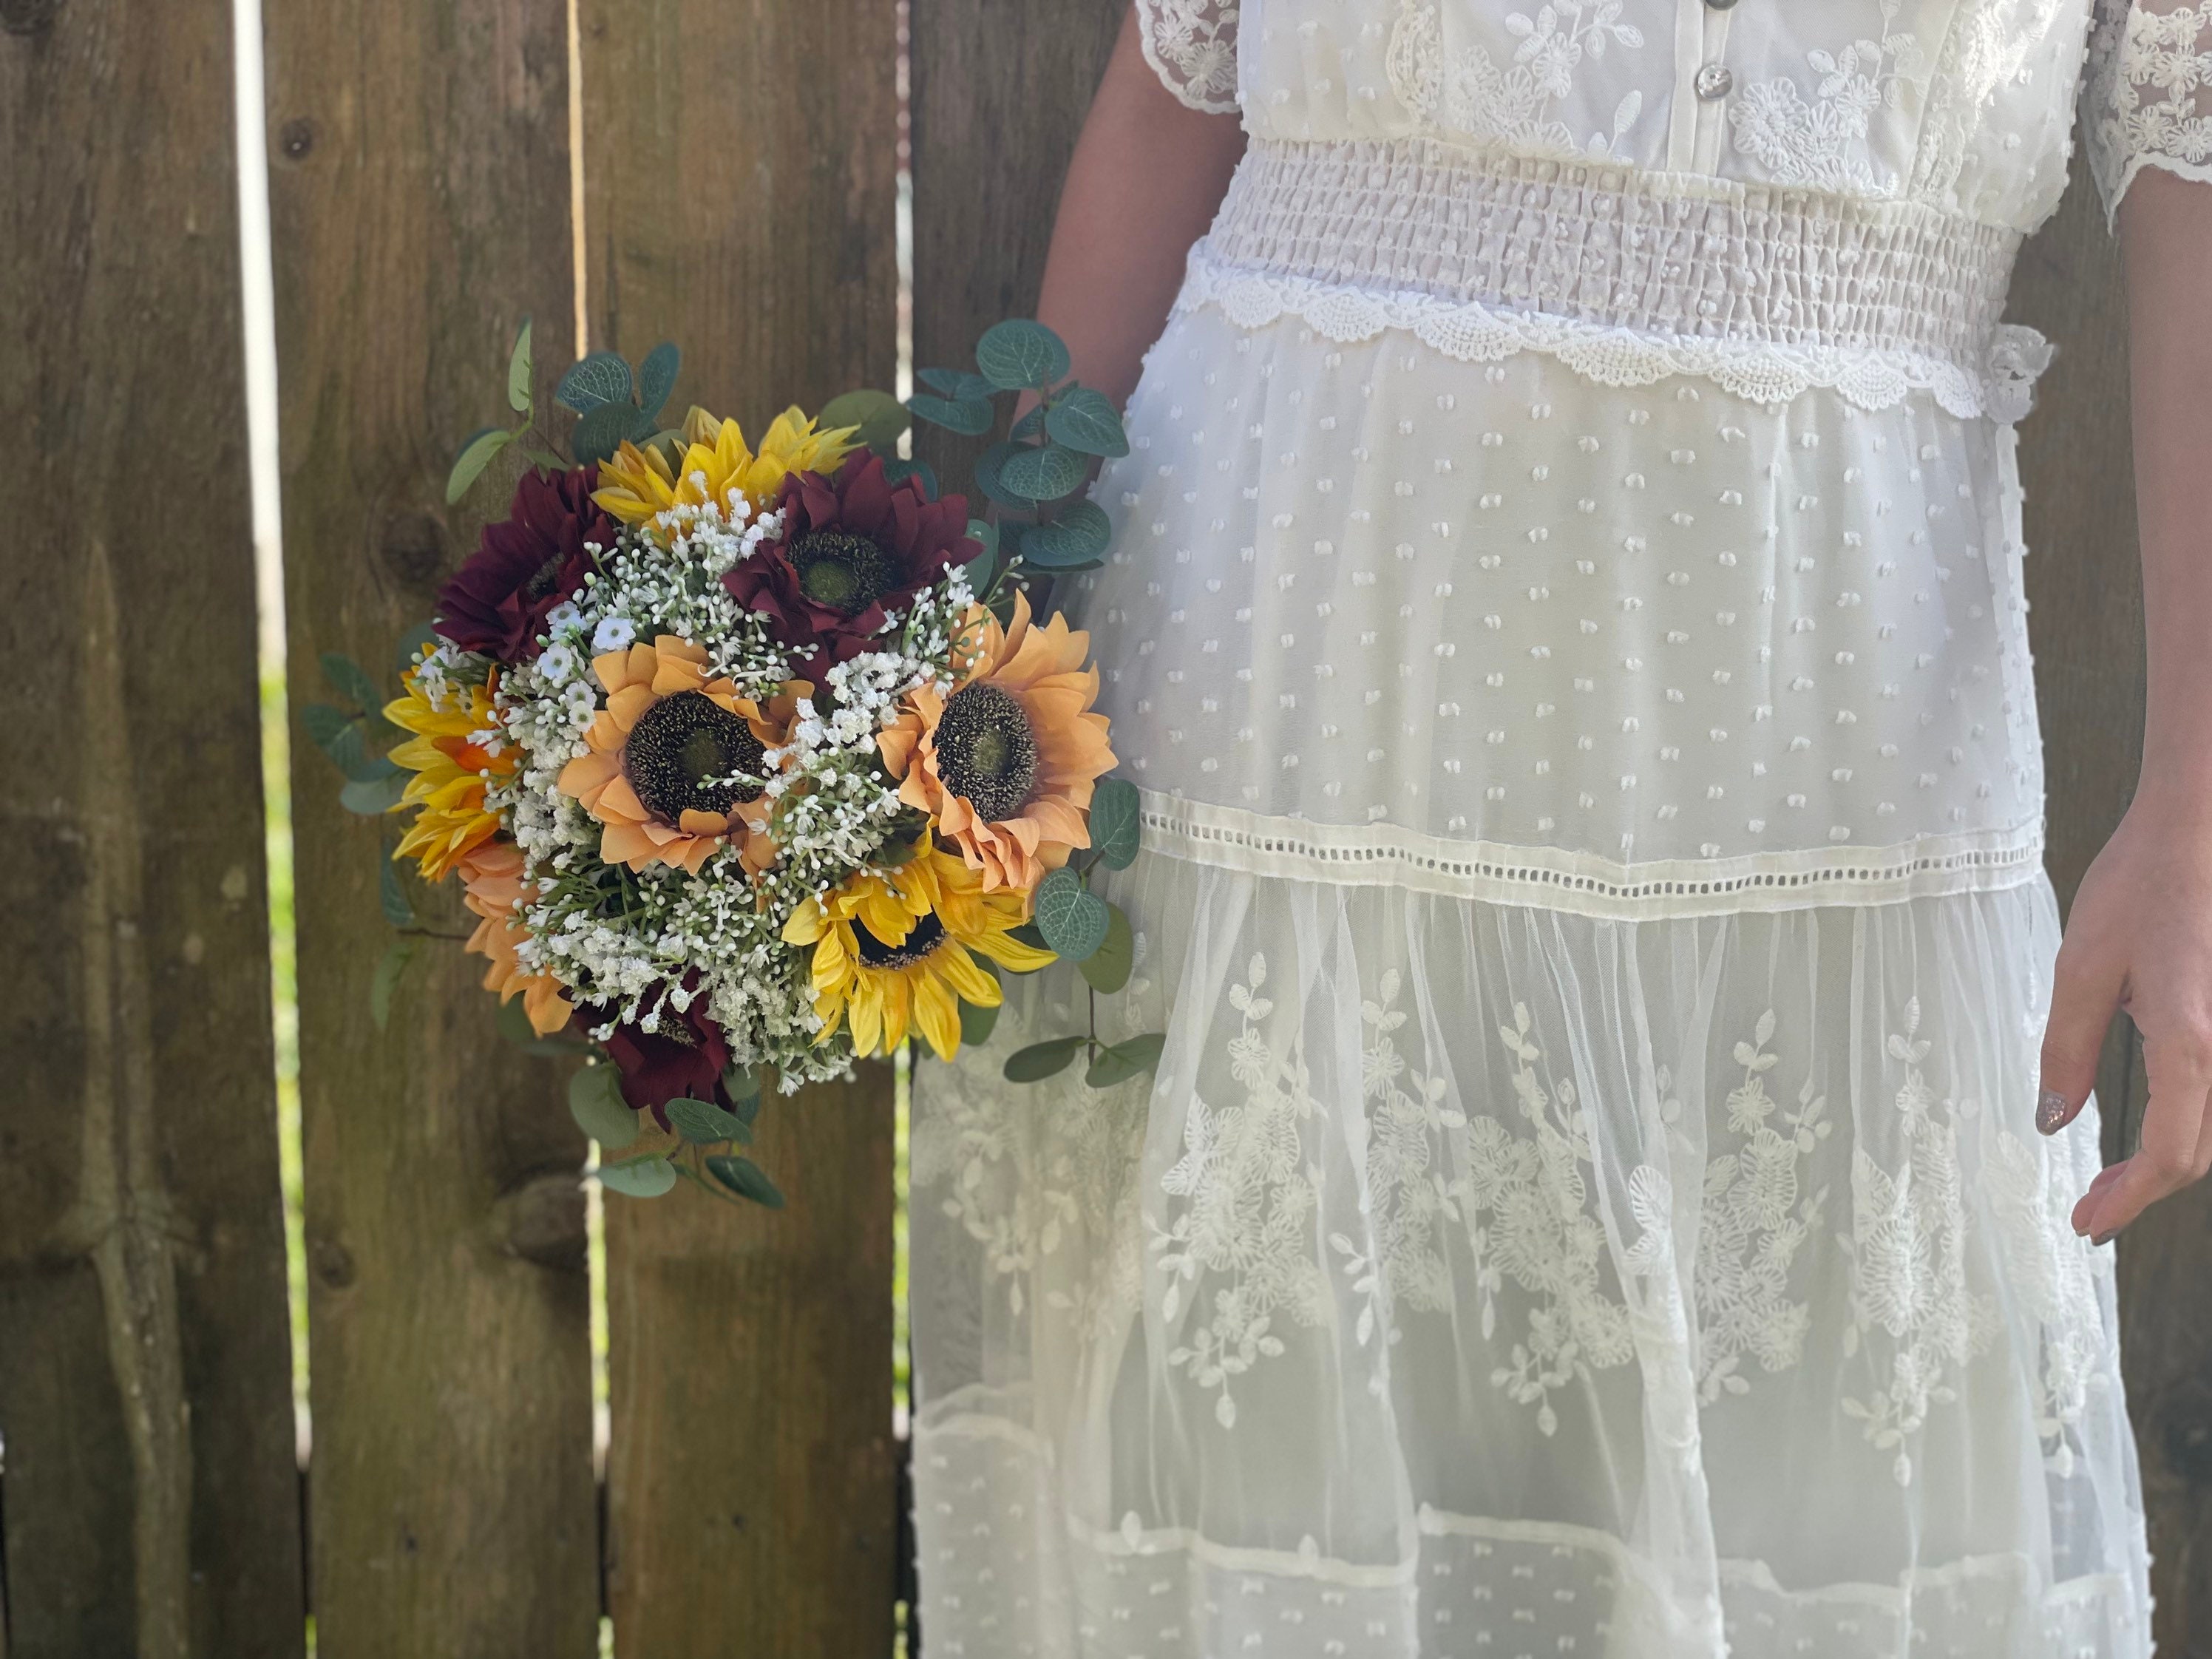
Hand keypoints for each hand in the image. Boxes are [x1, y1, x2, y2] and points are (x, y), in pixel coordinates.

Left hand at [2038, 789, 2211, 1241]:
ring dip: (2176, 1157)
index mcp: (2194, 1042)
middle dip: (2146, 1186)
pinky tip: (2164, 1121)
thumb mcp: (2083, 966)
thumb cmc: (2142, 884)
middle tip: (2092, 1204)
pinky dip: (2197, 1119)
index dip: (2126, 1199)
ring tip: (2122, 1173)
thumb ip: (2068, 1048)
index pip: (2169, 1155)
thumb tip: (2052, 1118)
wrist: (2201, 827)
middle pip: (2200, 1152)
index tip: (2086, 1224)